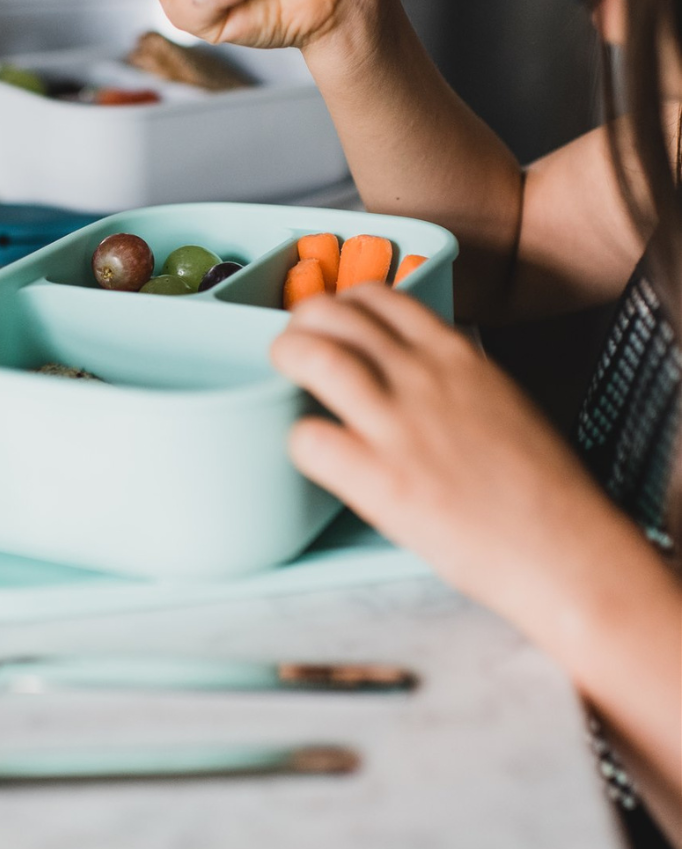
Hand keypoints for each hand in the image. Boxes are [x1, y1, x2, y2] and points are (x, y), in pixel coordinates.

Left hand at [269, 283, 611, 623]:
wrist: (567, 551)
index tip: (329, 323)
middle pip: (335, 314)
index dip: (341, 304)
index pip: (380, 297)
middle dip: (300, 322)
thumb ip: (452, 376)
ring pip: (316, 357)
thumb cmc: (541, 487)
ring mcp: (400, 426)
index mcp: (456, 356)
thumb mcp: (501, 399)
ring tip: (281, 375)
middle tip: (292, 346)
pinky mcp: (382, 481)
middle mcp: (424, 378)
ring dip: (287, 357)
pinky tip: (311, 451)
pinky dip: (298, 441)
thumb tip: (409, 370)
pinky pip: (310, 440)